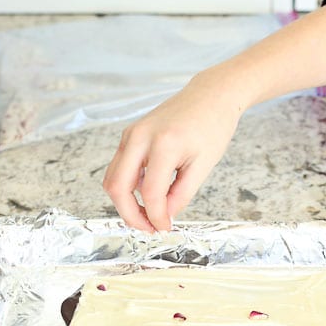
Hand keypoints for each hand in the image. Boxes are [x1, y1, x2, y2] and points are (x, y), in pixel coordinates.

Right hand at [103, 70, 243, 231]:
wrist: (210, 96)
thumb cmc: (212, 126)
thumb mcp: (204, 165)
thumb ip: (182, 194)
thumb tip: (164, 217)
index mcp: (164, 144)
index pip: (150, 193)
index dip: (155, 217)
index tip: (165, 229)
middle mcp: (140, 137)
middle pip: (118, 187)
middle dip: (130, 215)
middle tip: (149, 229)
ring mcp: (131, 134)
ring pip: (112, 178)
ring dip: (125, 203)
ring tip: (148, 216)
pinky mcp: (130, 135)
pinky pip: (119, 168)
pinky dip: (128, 187)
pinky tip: (147, 195)